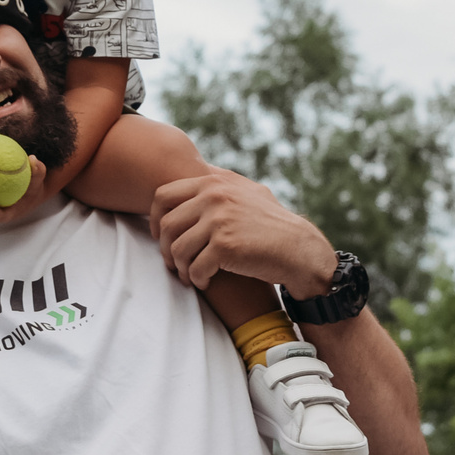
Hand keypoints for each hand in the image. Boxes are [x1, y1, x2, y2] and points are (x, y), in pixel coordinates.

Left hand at [148, 171, 334, 296]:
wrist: (299, 248)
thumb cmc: (272, 224)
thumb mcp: (248, 191)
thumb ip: (220, 184)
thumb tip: (199, 172)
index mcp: (214, 182)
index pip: (163, 195)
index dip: (154, 219)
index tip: (160, 236)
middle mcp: (214, 196)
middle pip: (167, 225)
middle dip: (165, 249)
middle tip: (175, 263)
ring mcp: (219, 220)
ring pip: (177, 249)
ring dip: (180, 268)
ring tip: (189, 276)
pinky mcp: (225, 246)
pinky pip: (194, 268)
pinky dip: (197, 279)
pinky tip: (205, 282)